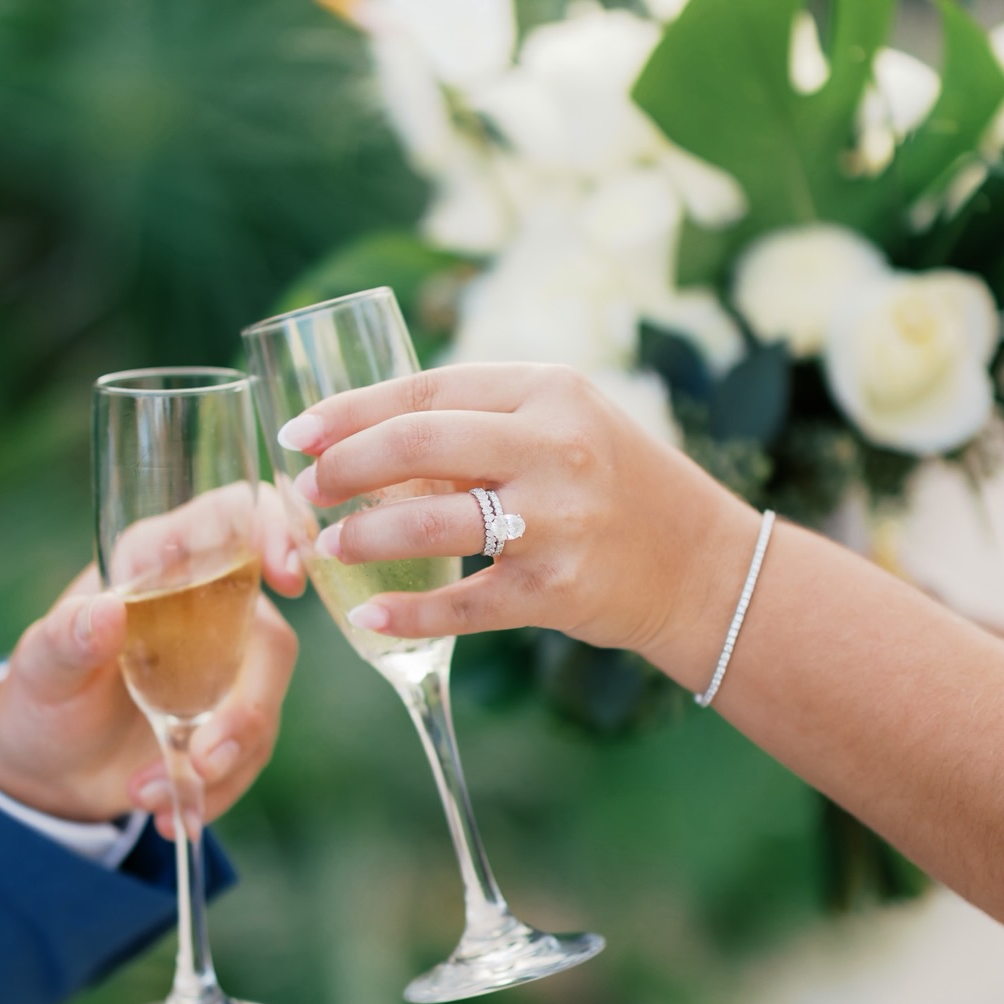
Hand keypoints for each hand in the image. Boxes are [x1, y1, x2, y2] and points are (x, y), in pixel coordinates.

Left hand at [0, 487, 302, 830]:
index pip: (237, 517)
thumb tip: (106, 612)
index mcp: (161, 558)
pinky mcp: (231, 721)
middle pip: (269, 636)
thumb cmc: (42, 696)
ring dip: (224, 761)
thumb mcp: (39, 666)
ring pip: (266, 704)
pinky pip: (251, 753)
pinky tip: (169, 812)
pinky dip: (216, 790)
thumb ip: (68, 637)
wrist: (45, 769)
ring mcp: (226, 665)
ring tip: (149, 795)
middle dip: (246, 709)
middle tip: (201, 760)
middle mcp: (208, 604)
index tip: (287, 576)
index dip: (275, 531)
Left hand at [280, 363, 755, 676]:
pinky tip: (368, 614)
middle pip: (416, 445)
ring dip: (362, 537)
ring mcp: (559, 520)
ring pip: (429, 524)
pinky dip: (407, 613)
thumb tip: (365, 433)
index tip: (298, 433)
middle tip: (306, 491)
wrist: (705, 566)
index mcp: (549, 390)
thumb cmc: (616, 487)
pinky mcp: (558, 590)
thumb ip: (482, 421)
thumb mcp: (564, 425)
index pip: (426, 389)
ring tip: (328, 546)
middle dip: (344, 469)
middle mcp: (555, 446)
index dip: (350, 412)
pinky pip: (463, 604)